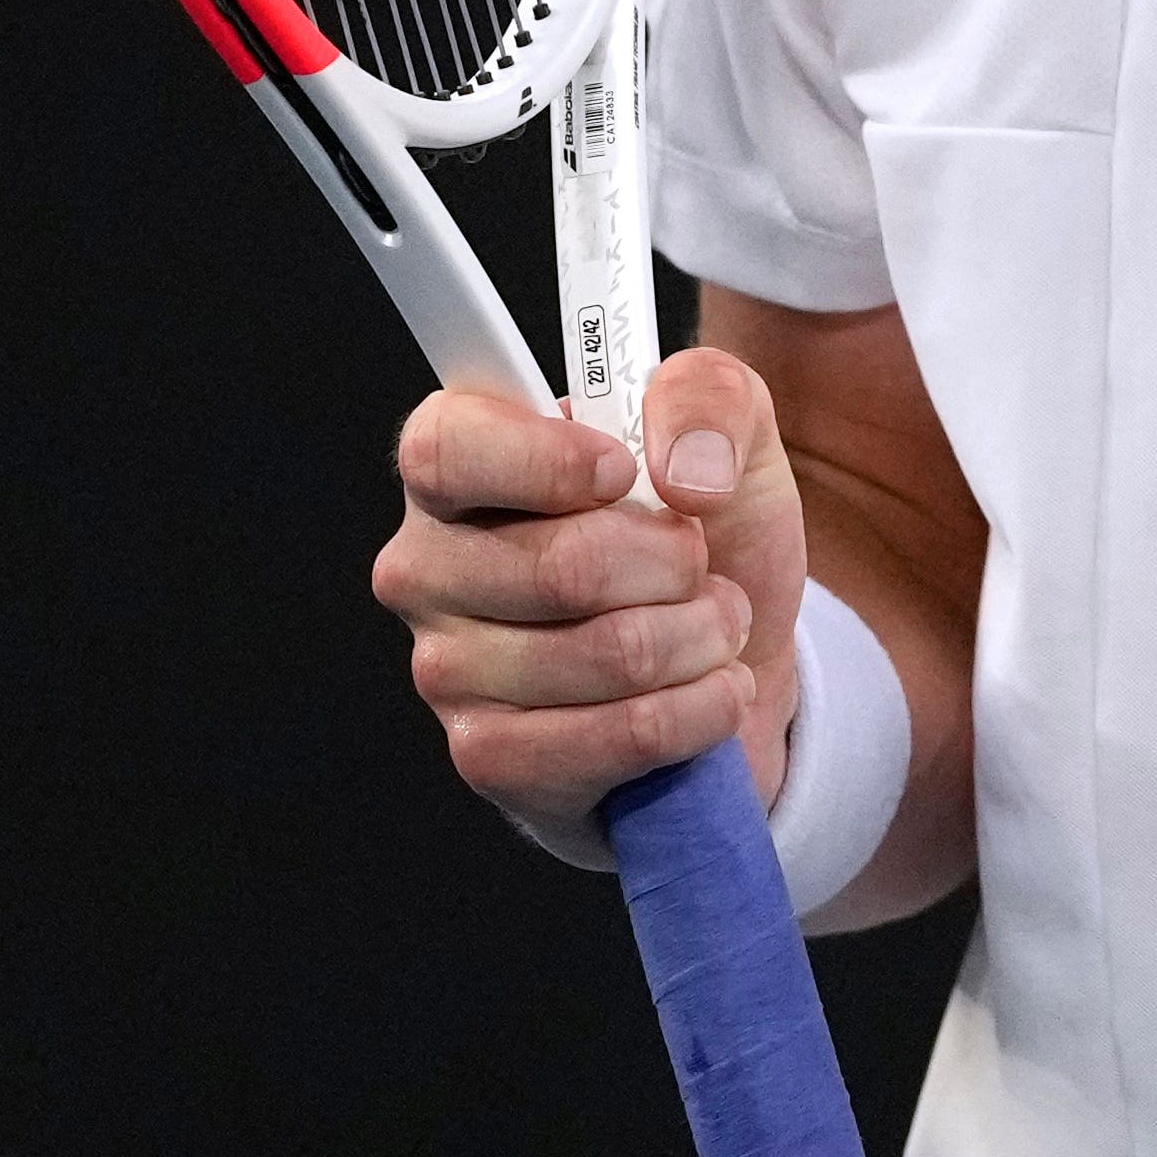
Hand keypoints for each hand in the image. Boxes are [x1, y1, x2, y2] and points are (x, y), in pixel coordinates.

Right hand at [368, 345, 809, 849]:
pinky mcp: (489, 758)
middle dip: (676, 565)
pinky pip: (616, 738)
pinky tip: (710, 690)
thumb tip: (683, 469)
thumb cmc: (704, 532)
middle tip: (700, 564)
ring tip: (714, 625)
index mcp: (456, 464)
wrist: (730, 657)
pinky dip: (696, 711)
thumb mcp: (728, 433)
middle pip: (562, 566)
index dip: (548, 461)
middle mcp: (426, 566)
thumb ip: (709, 398)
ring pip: (608, 653)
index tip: (625, 471)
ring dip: (701, 638)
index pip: (446, 449)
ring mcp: (447, 670)